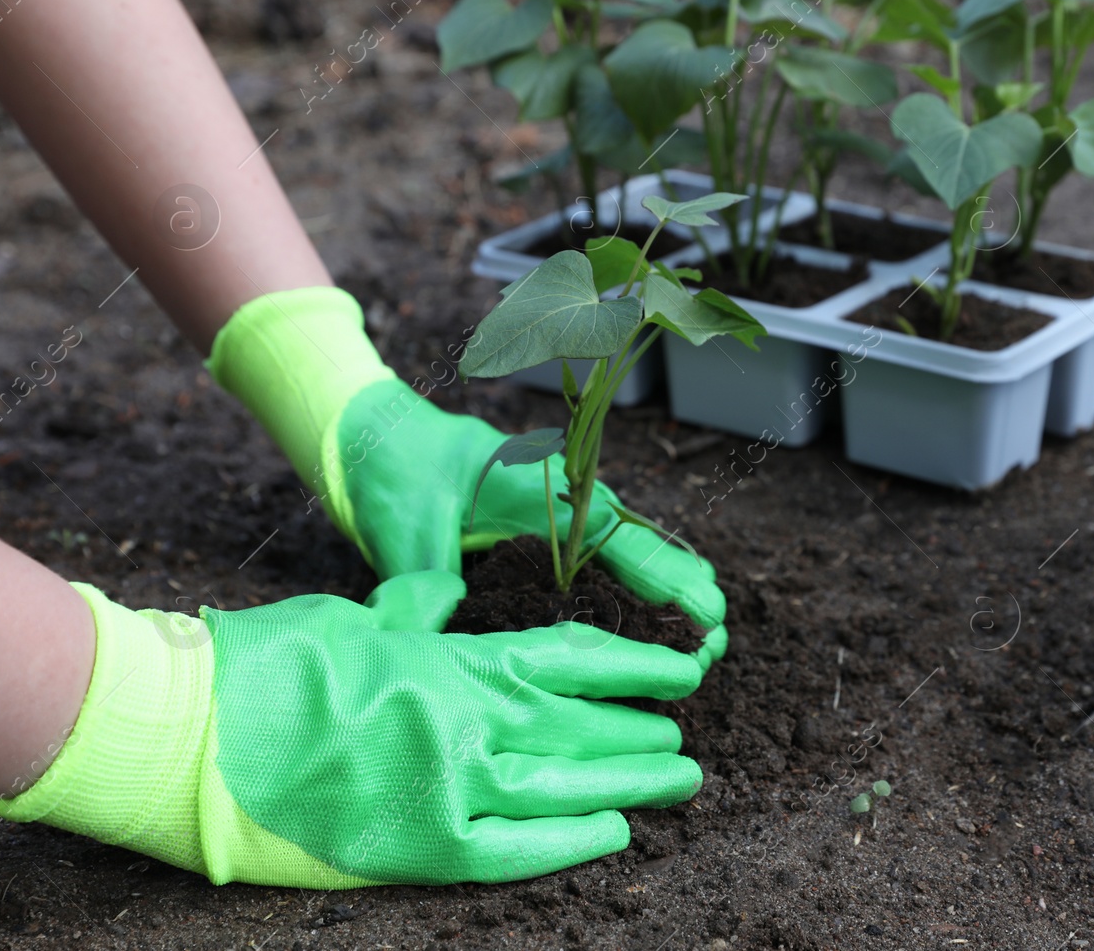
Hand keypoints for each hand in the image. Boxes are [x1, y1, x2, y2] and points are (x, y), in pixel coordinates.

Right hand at [0, 572, 702, 887]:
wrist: (194, 727)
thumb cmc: (270, 665)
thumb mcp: (356, 621)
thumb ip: (415, 614)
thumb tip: (444, 590)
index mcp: (453, 661)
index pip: (569, 657)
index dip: (631, 667)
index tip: (679, 671)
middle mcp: (466, 720)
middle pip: (578, 723)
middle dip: (637, 731)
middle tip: (683, 740)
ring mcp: (448, 784)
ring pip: (565, 781)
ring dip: (629, 780)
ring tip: (680, 779)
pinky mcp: (419, 844)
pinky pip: (514, 848)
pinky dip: (568, 842)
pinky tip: (616, 834)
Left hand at [324, 378, 727, 669]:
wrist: (381, 437)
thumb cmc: (397, 475)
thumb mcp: (406, 533)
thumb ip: (428, 588)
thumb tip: (439, 651)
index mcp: (549, 498)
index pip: (628, 547)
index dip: (672, 590)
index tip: (707, 625)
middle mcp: (571, 505)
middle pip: (649, 556)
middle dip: (688, 605)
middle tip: (712, 657)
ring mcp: (566, 517)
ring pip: (639, 561)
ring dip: (671, 605)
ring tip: (704, 654)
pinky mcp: (553, 533)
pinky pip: (613, 564)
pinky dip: (643, 596)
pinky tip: (658, 636)